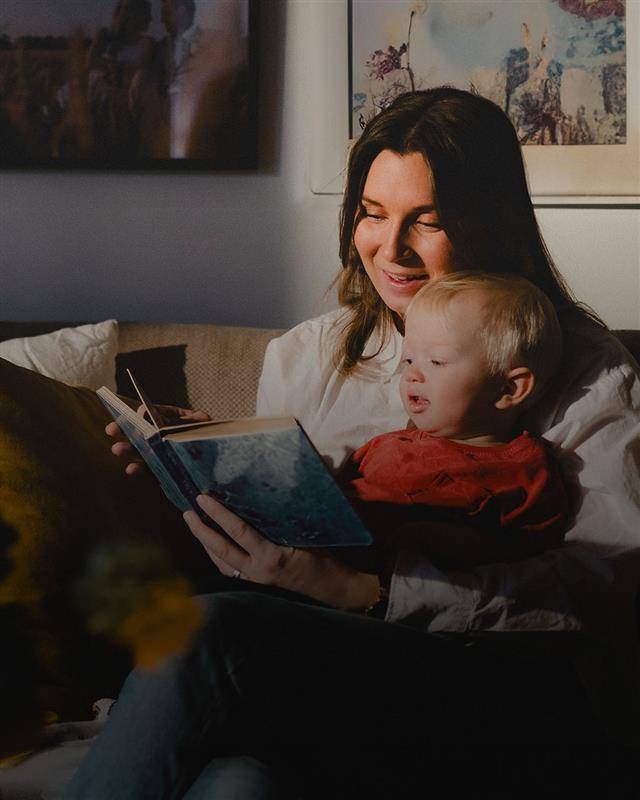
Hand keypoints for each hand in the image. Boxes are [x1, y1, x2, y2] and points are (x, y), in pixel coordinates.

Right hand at [106, 404, 210, 475]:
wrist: (228, 463)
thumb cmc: (214, 437)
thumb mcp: (202, 423)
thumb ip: (183, 420)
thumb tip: (159, 418)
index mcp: (173, 420)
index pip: (154, 413)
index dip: (142, 414)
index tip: (136, 415)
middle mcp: (165, 436)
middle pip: (142, 432)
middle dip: (126, 430)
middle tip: (111, 430)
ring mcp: (164, 454)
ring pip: (142, 452)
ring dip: (129, 451)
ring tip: (117, 449)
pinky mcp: (167, 471)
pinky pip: (152, 471)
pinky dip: (141, 470)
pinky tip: (131, 469)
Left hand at [184, 494, 380, 610]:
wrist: (330, 585)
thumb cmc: (322, 555)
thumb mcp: (307, 534)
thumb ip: (285, 519)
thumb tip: (271, 490)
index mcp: (272, 556)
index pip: (239, 532)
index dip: (219, 515)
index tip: (203, 499)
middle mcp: (258, 570)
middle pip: (221, 550)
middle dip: (201, 530)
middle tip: (187, 511)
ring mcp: (255, 578)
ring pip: (221, 561)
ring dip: (205, 542)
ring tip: (193, 523)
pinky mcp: (255, 581)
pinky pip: (229, 568)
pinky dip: (217, 554)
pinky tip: (211, 542)